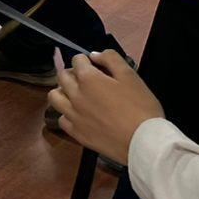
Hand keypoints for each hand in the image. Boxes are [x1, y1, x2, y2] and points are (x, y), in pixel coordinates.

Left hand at [49, 51, 164, 166]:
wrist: (144, 142)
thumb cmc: (141, 109)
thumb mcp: (131, 76)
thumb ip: (111, 59)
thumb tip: (95, 55)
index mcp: (89, 79)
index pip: (77, 60)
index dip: (86, 60)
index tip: (94, 65)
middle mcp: (76, 96)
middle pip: (62, 76)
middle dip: (73, 72)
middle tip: (86, 78)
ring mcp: (74, 115)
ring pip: (55, 97)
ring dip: (63, 92)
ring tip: (77, 94)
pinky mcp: (77, 133)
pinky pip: (61, 119)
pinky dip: (67, 114)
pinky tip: (79, 114)